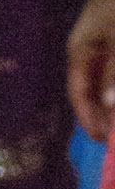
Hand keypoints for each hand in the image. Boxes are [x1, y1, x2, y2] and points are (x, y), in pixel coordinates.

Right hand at [69, 0, 114, 139]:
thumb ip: (114, 73)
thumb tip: (110, 106)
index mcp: (80, 51)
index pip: (78, 91)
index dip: (88, 116)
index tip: (101, 138)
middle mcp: (89, 54)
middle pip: (92, 91)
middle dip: (103, 114)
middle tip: (113, 136)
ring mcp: (105, 50)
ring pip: (106, 85)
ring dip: (112, 103)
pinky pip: (112, 75)